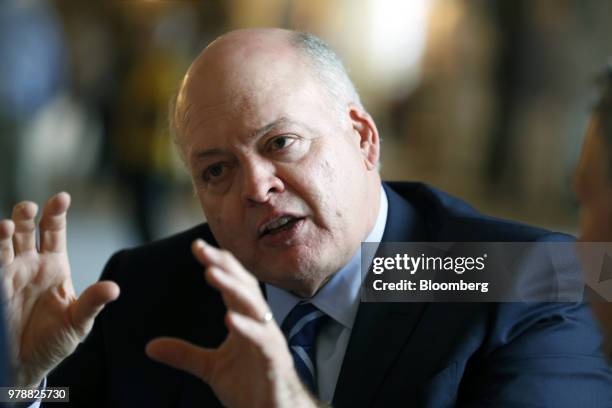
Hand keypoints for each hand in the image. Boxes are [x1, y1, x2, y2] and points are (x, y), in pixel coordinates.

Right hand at [0, 193, 119, 386]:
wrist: (26, 366)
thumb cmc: (55, 341)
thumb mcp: (78, 322)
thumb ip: (92, 303)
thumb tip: (113, 288)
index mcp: (54, 265)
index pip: (54, 231)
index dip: (56, 213)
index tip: (61, 198)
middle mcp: (29, 263)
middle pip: (27, 230)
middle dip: (27, 216)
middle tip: (29, 208)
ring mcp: (8, 274)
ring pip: (3, 244)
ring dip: (3, 233)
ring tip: (6, 227)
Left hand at [146, 240, 316, 407]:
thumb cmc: (250, 386)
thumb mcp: (210, 368)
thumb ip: (184, 354)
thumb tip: (149, 347)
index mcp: (244, 321)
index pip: (232, 285)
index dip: (218, 264)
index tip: (197, 247)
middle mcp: (259, 324)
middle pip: (243, 287)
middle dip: (224, 266)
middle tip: (203, 250)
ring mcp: (268, 340)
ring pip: (254, 306)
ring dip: (234, 288)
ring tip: (212, 274)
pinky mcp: (274, 360)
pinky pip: (262, 340)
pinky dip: (247, 328)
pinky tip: (230, 319)